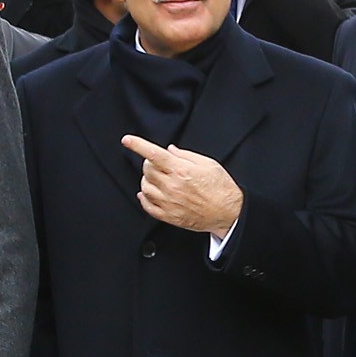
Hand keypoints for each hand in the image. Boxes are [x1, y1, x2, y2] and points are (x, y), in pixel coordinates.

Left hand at [122, 134, 243, 235]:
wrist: (228, 212)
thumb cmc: (221, 188)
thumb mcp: (208, 164)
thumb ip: (185, 155)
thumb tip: (169, 150)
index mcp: (181, 170)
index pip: (154, 154)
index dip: (138, 145)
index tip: (127, 140)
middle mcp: (172, 186)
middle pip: (147, 170)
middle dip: (149, 163)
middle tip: (159, 164)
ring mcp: (169, 202)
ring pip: (145, 187)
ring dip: (147, 180)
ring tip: (158, 179)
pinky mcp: (169, 216)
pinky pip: (148, 206)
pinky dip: (144, 198)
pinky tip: (149, 194)